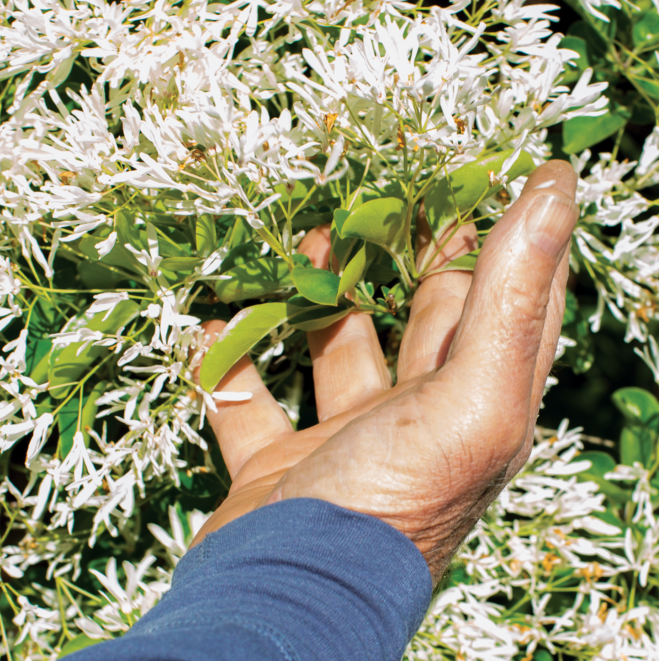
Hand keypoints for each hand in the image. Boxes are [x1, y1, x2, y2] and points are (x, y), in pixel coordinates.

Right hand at [190, 161, 577, 582]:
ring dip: (322, 300)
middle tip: (387, 192)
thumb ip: (510, 297)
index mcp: (480, 404)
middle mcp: (422, 422)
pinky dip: (234, 364)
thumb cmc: (392, 502)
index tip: (506, 171)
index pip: (518, 300)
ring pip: (339, 351)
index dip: (522, 235)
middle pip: (426, 317)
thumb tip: (557, 190)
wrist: (287, 601)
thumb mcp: (470, 397)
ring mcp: (351, 443)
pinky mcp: (283, 466)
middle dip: (410, 254)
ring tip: (308, 241)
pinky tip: (215, 324)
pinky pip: (254, 402)